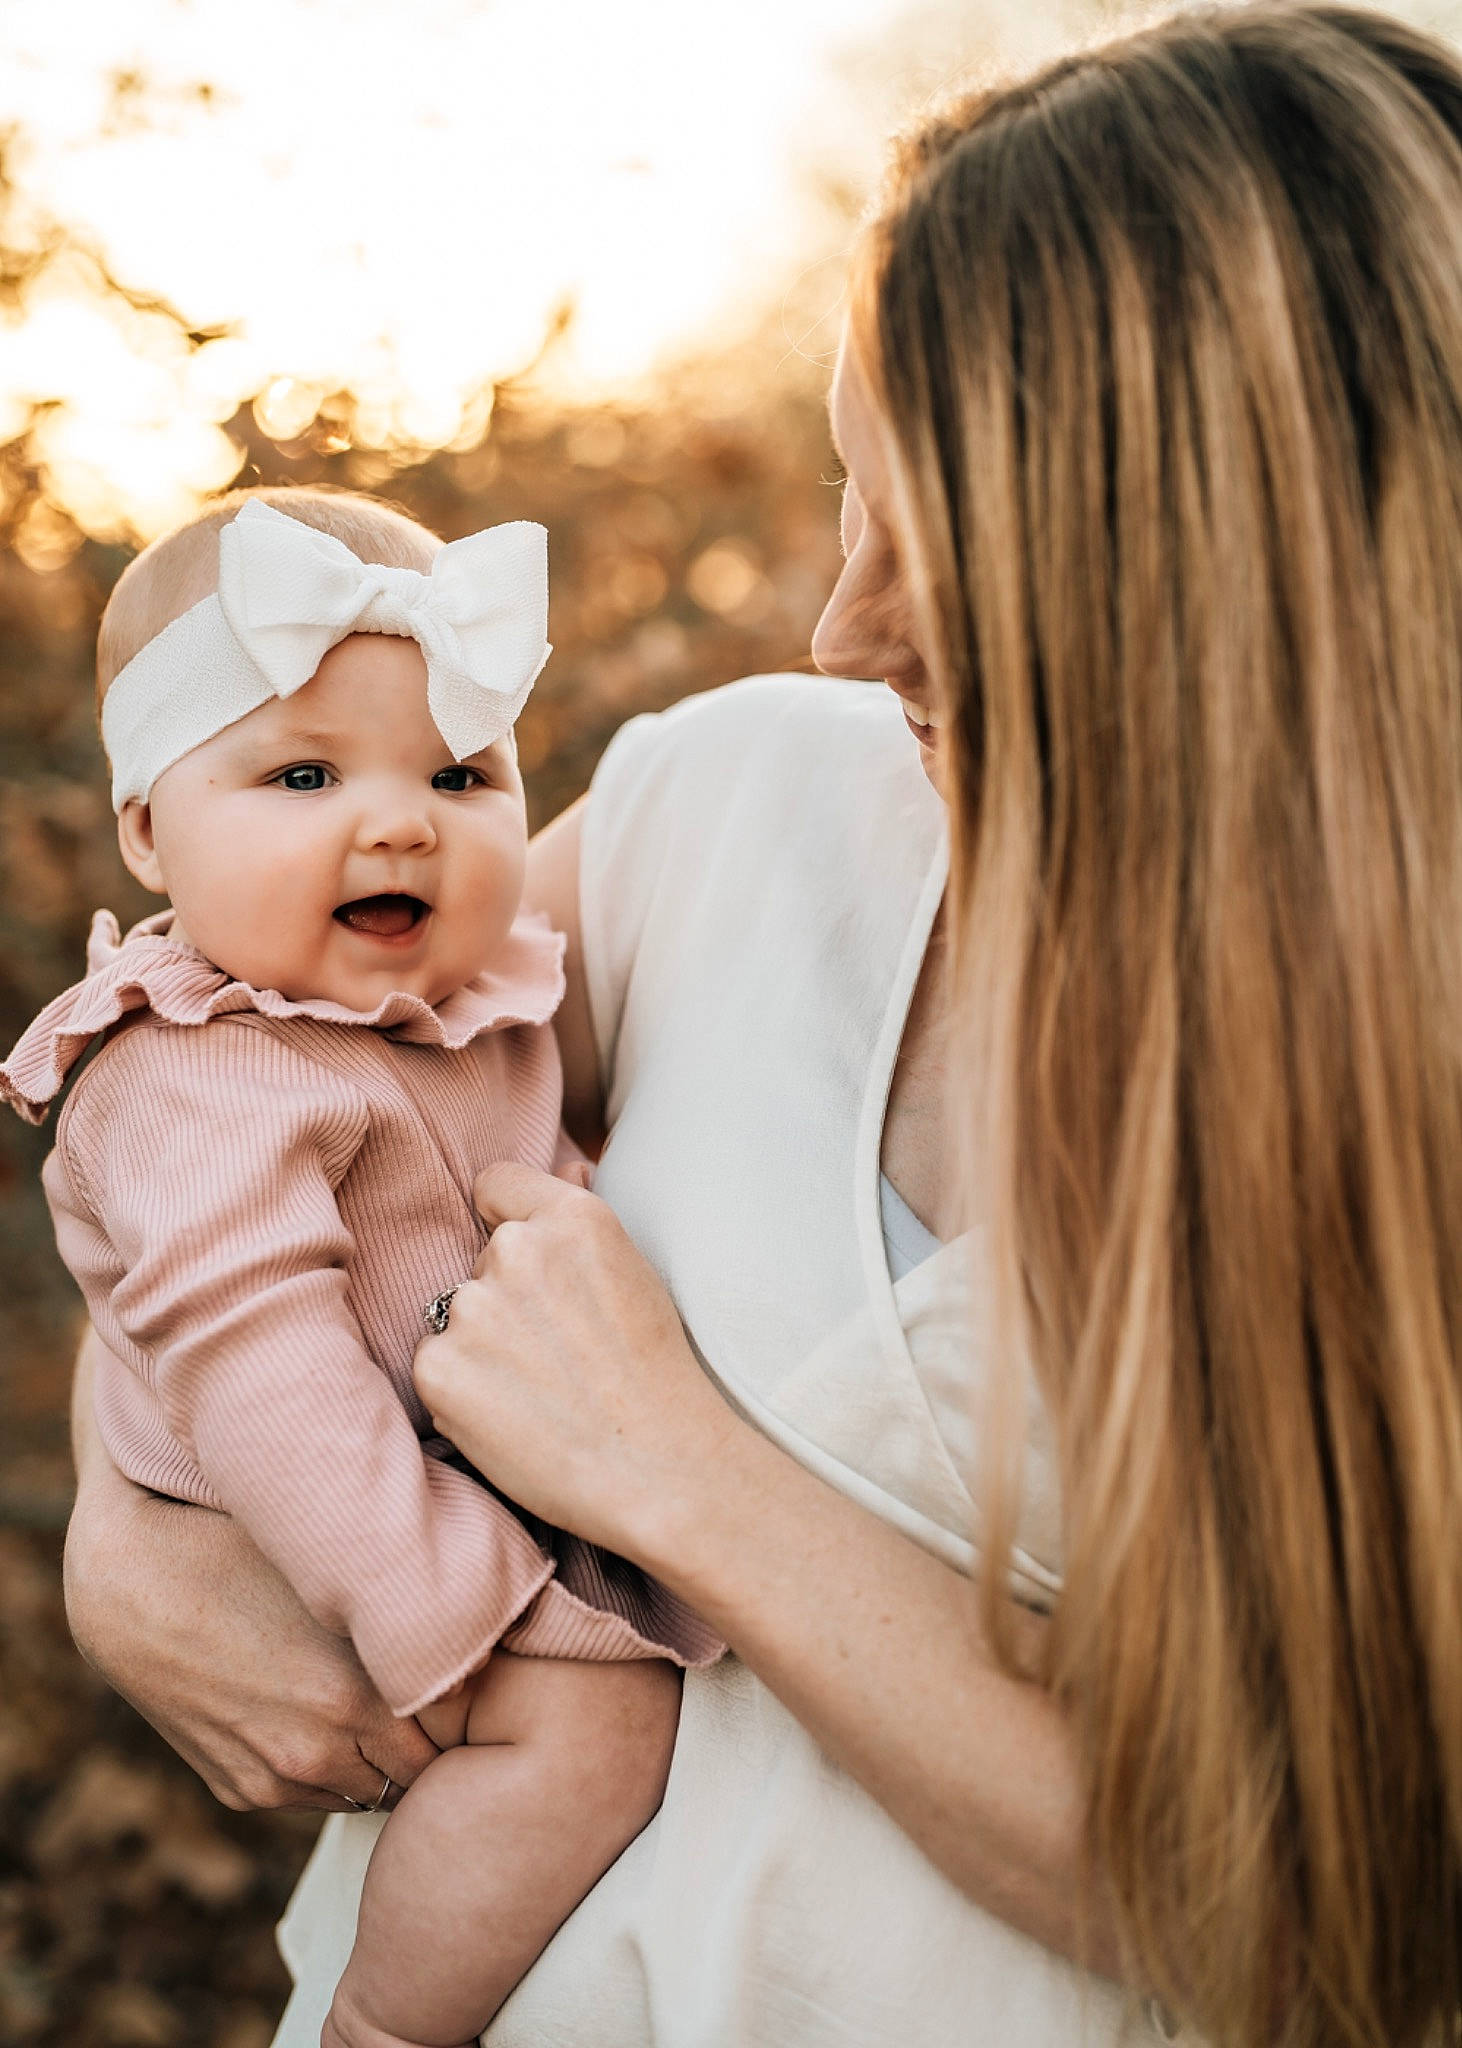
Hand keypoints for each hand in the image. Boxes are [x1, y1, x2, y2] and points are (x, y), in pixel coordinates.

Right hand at [64, 1475, 436, 1812]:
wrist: (129, 1586)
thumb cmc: (242, 1553)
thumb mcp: (336, 1575)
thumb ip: (405, 1615)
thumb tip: (483, 1618)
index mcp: (357, 1698)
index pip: (455, 1739)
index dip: (467, 1707)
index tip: (470, 1675)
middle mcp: (319, 1753)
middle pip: (416, 1777)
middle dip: (431, 1741)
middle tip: (437, 1696)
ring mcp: (275, 1780)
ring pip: (366, 1794)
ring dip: (381, 1761)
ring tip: (382, 1705)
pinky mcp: (240, 1791)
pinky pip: (314, 1796)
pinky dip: (332, 1768)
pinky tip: (324, 1716)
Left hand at [413, 1163, 739, 1560]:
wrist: (659, 1468)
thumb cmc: (657, 1376)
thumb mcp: (637, 1272)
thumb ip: (585, 1214)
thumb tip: (566, 1165)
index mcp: (573, 1218)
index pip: (497, 1184)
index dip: (505, 1219)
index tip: (530, 1265)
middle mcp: (516, 1250)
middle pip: (482, 1260)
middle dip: (507, 1298)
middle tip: (558, 1354)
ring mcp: (473, 1308)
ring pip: (457, 1314)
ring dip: (483, 1344)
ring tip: (540, 1391)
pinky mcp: (439, 1367)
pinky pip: (435, 1363)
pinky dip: (461, 1389)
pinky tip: (513, 1416)